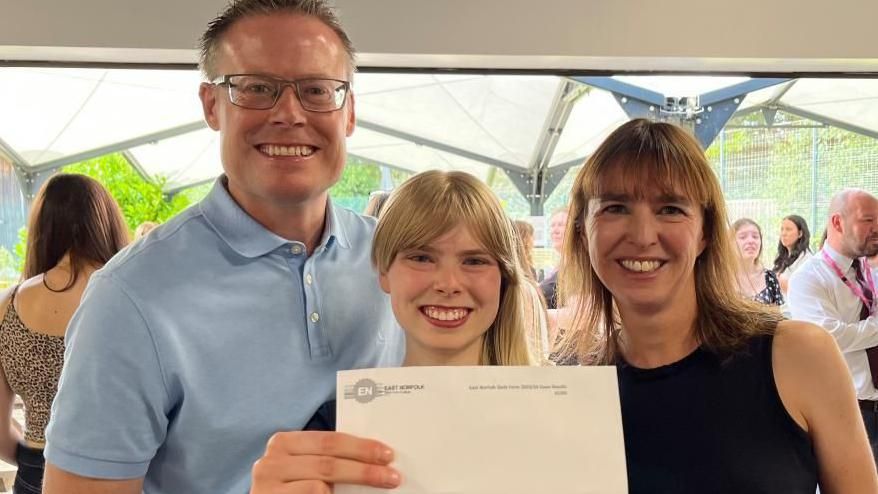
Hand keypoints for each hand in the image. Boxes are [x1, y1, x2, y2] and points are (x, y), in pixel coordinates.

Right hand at [250, 431, 400, 493]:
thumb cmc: (292, 487)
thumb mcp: (306, 467)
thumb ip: (328, 459)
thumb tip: (373, 457)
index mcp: (283, 443)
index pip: (329, 440)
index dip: (361, 447)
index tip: (387, 454)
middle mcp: (271, 461)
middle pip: (329, 462)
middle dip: (365, 469)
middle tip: (391, 476)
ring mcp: (266, 484)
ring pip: (321, 483)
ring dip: (355, 485)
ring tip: (380, 487)